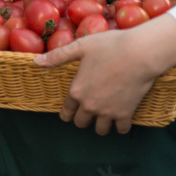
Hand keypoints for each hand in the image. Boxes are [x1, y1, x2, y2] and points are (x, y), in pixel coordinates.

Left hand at [34, 14, 175, 134]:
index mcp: (77, 90)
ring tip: (105, 114)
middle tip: (89, 110)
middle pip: (81, 123)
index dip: (68, 112)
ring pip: (100, 130)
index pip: (66, 112)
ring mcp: (108, 112)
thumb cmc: (109, 46)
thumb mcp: (81, 46)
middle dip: (84, 118)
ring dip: (101, 124)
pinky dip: (120, 126)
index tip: (71, 111)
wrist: (139, 53)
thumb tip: (36, 61)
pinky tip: (122, 116)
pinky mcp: (125, 114)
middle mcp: (90, 105)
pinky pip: (121, 129)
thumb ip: (58, 56)